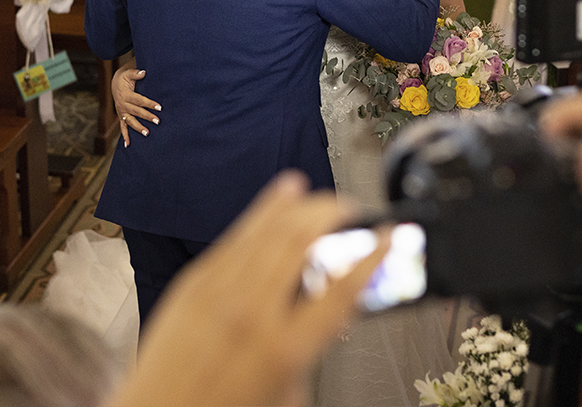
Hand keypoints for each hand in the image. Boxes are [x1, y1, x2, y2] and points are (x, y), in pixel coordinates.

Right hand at [111, 66, 160, 146]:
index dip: (149, 103)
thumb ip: (136, 74)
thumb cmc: (125, 78)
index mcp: (126, 94)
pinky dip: (125, 136)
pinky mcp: (121, 117)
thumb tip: (143, 72)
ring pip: (130, 121)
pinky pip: (122, 127)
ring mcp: (121, 112)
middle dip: (147, 117)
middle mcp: (122, 104)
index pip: (139, 100)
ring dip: (138, 128)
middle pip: (136, 112)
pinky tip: (128, 145)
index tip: (159, 107)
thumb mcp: (129, 73)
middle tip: (158, 121)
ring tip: (147, 133)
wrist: (115, 83)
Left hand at [112, 172, 387, 406]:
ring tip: (323, 195)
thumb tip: (326, 320)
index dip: (373, 256)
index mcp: (284, 349)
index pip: (342, 289)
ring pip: (268, 228)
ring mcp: (219, 293)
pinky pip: (236, 236)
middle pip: (303, 240)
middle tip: (353, 209)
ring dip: (301, 204)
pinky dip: (264, 210)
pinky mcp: (193, 283)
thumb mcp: (287, 395)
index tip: (388, 236)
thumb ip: (309, 352)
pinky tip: (279, 197)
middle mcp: (251, 313)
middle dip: (334, 213)